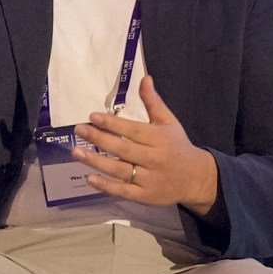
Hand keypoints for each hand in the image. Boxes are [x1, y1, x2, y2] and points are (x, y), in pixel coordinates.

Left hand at [71, 66, 219, 215]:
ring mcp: (149, 179)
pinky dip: (106, 185)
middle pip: (123, 149)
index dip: (112, 123)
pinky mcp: (144, 195)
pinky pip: (123, 191)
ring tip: (77, 152)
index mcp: (159, 138)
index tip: (93, 116)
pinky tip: (90, 178)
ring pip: (120, 170)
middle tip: (79, 130)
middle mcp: (154, 158)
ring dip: (97, 162)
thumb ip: (153, 102)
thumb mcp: (169, 122)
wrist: (195, 178)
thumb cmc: (177, 146)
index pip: (133, 130)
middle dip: (99, 139)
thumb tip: (144, 78)